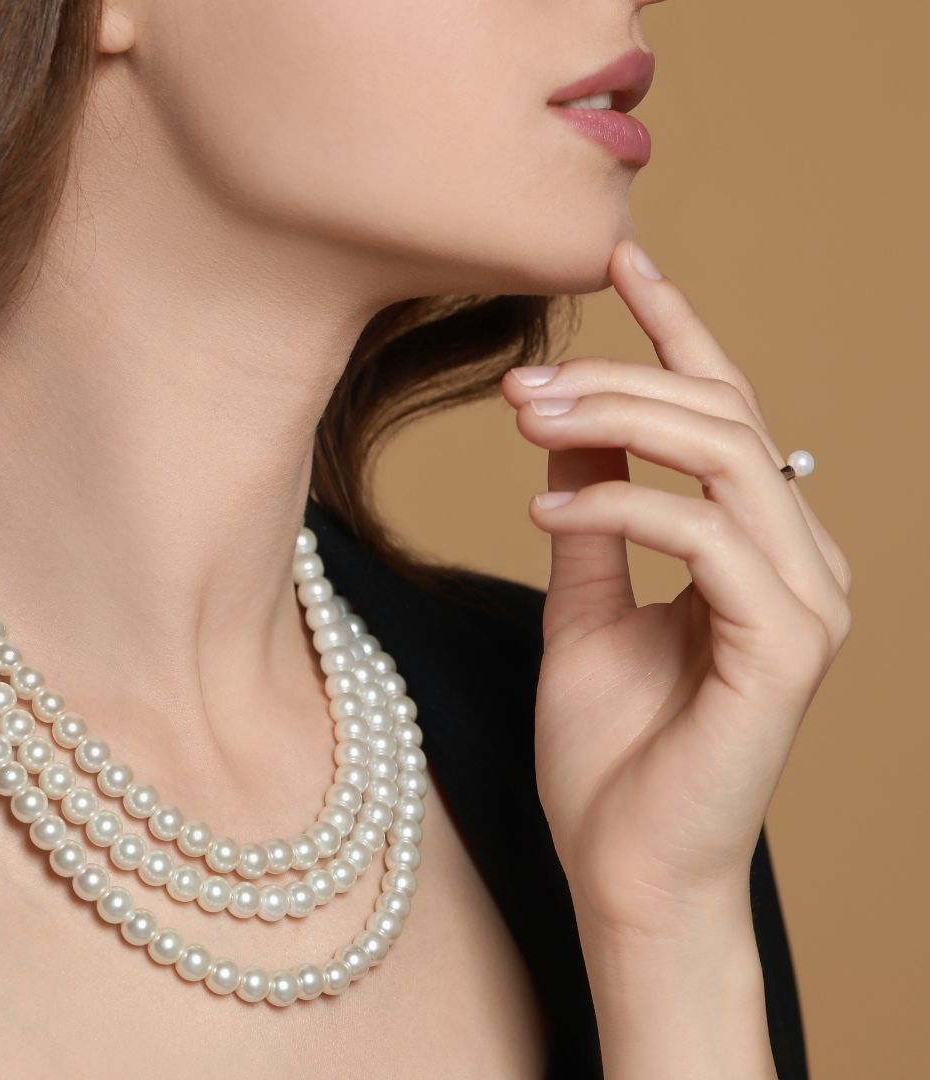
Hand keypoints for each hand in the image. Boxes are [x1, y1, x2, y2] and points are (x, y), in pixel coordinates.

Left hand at [500, 238, 852, 940]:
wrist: (626, 869)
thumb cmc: (611, 751)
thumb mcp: (586, 606)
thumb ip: (592, 516)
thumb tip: (569, 432)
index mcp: (756, 548)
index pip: (723, 410)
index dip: (676, 327)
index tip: (618, 259)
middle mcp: (798, 561)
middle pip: (724, 418)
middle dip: (620, 378)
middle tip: (523, 380)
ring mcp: (806, 604)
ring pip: (726, 459)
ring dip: (619, 424)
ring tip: (527, 419)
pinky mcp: (788, 649)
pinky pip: (706, 538)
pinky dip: (620, 510)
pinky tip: (540, 511)